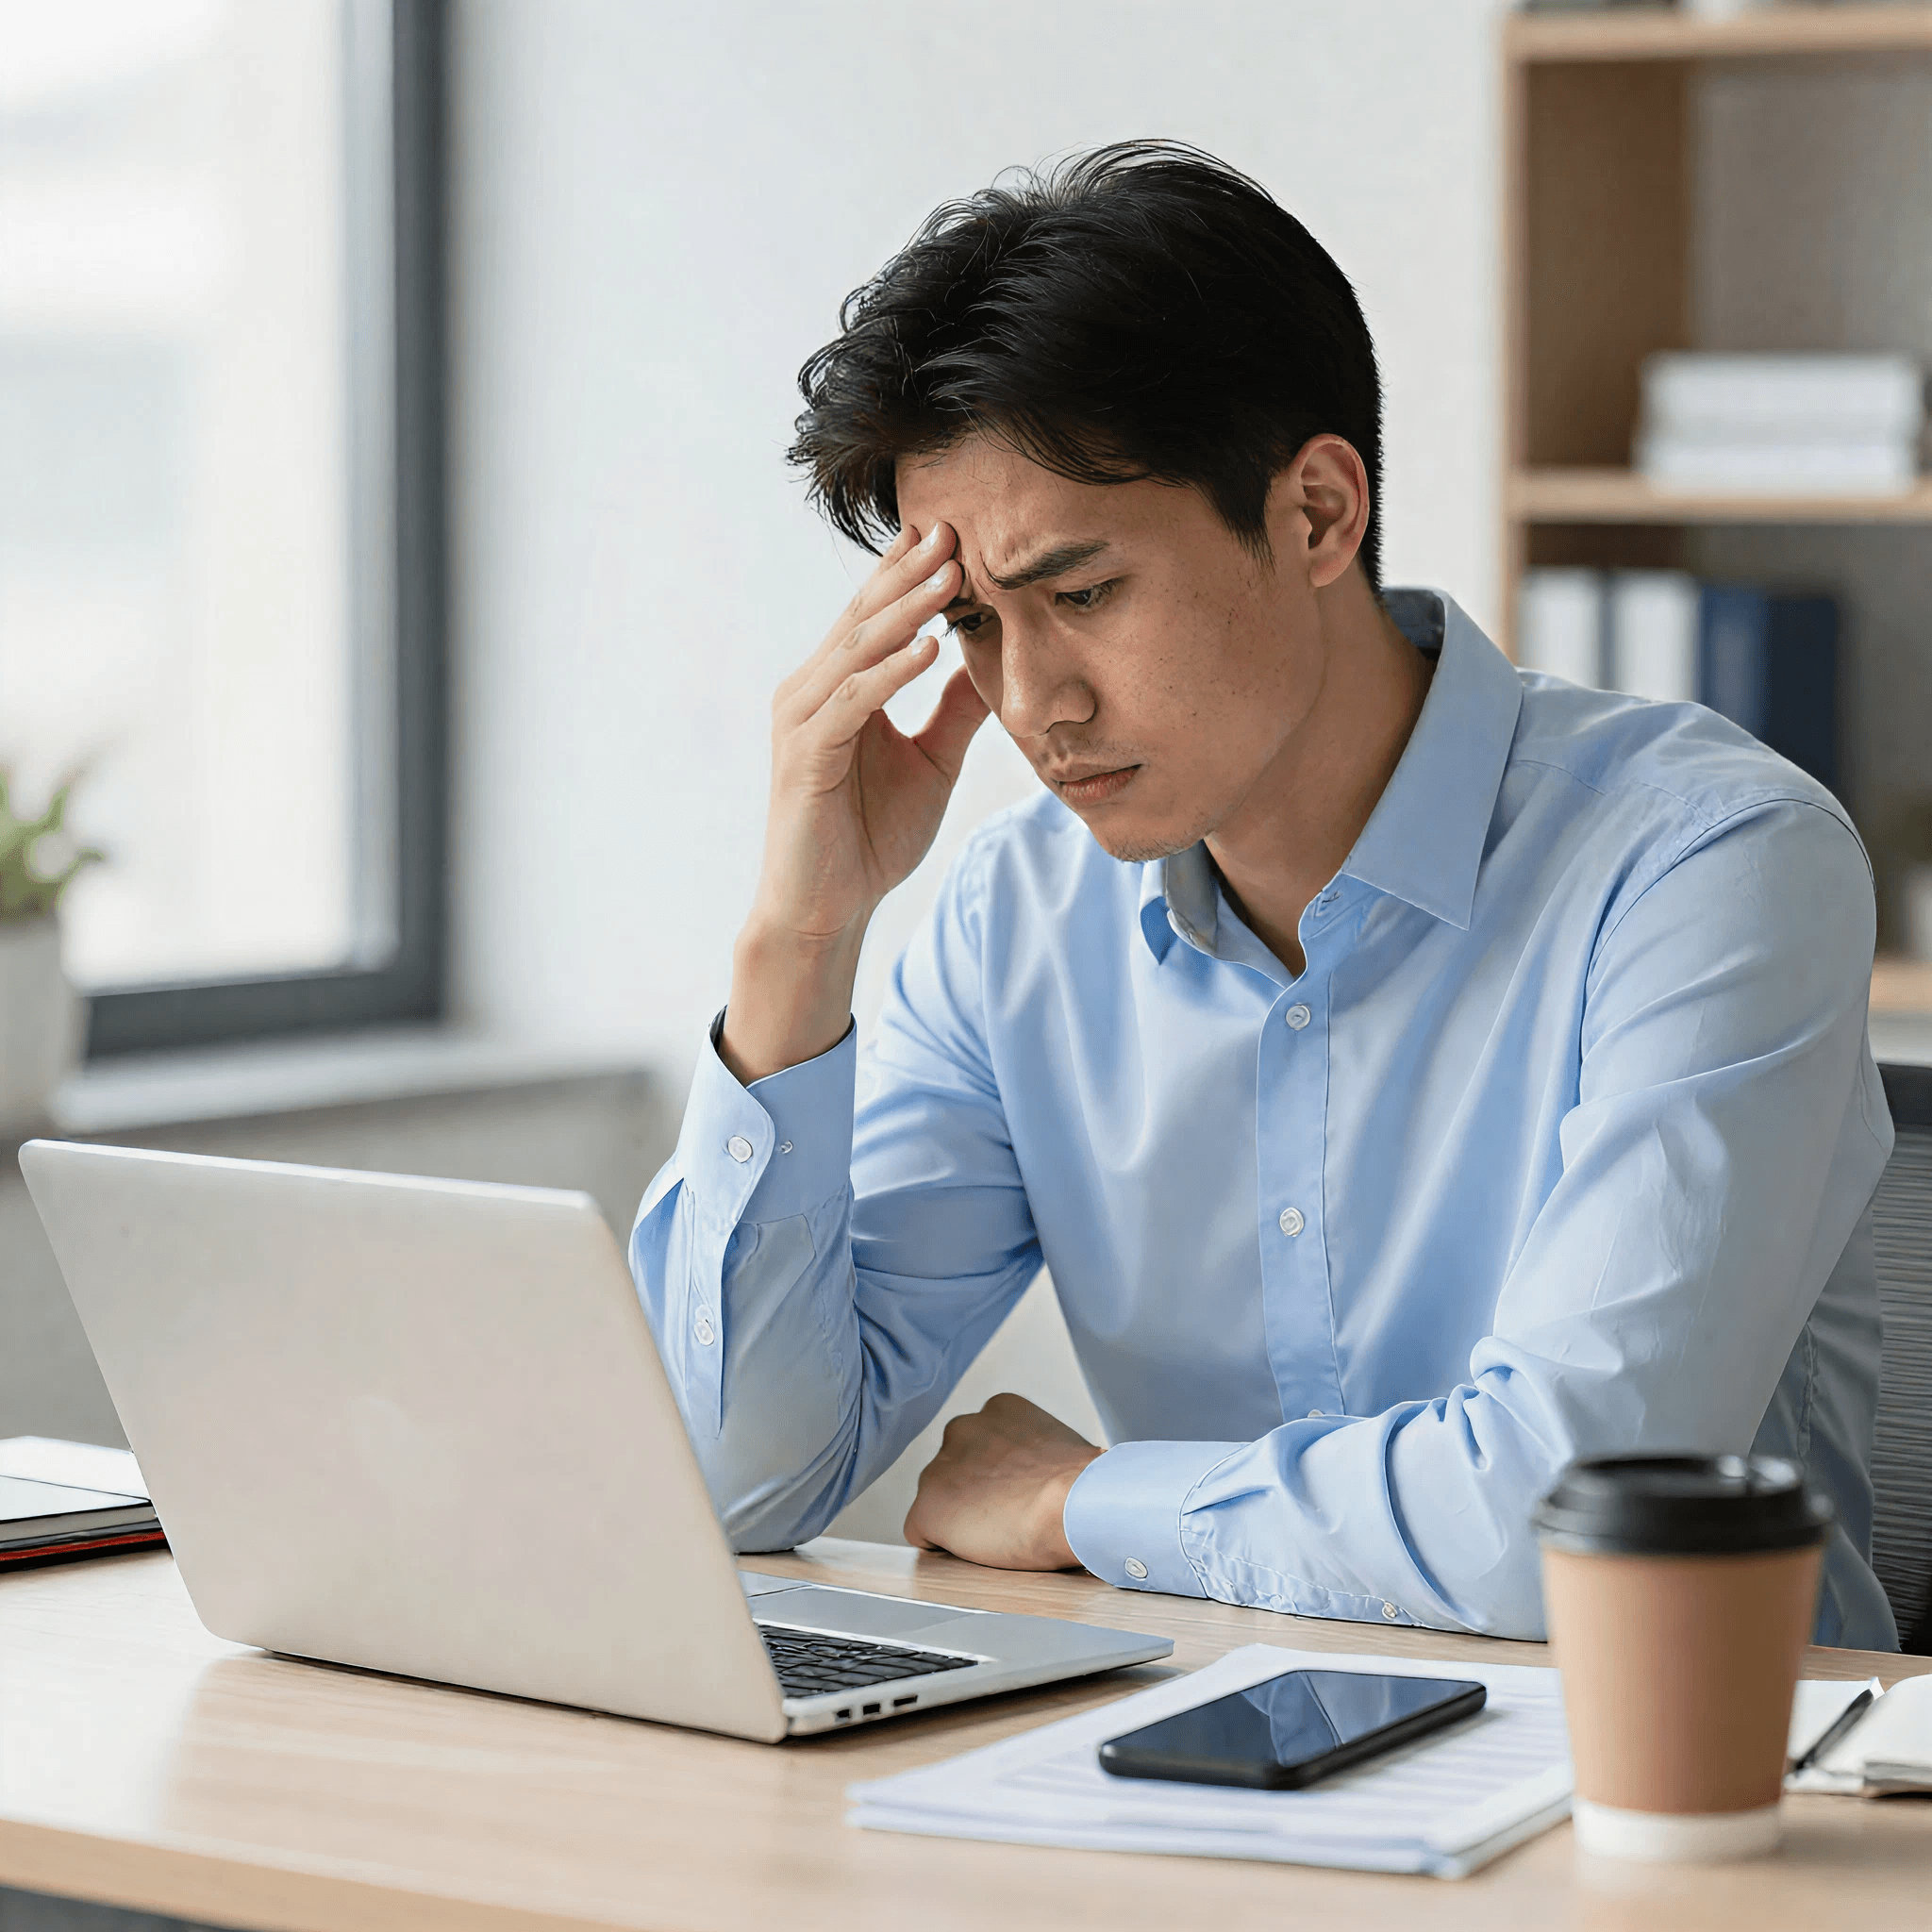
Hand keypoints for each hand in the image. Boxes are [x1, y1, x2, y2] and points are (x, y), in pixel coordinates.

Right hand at [721, 522, 989, 1082]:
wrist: (827, 907)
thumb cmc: (870, 837)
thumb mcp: (932, 762)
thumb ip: (955, 711)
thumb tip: (989, 662)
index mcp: (838, 687)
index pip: (876, 616)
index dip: (910, 574)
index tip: (956, 531)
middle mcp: (811, 692)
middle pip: (864, 618)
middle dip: (910, 574)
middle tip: (954, 529)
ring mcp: (803, 721)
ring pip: (857, 651)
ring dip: (905, 612)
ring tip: (950, 576)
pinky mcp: (805, 756)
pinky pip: (851, 703)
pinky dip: (888, 673)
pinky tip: (926, 650)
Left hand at [903, 1393, 1102, 1571]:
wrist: (1076, 1502)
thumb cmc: (1084, 1485)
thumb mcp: (1065, 1451)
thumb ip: (1041, 1458)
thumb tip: (1050, 1482)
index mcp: (1001, 1410)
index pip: (986, 1446)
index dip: (1003, 1477)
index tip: (1021, 1494)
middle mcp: (963, 1429)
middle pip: (958, 1470)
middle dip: (977, 1492)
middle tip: (1010, 1517)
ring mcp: (941, 1467)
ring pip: (940, 1500)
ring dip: (961, 1518)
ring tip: (999, 1537)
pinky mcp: (928, 1507)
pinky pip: (923, 1534)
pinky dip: (943, 1546)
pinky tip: (975, 1552)